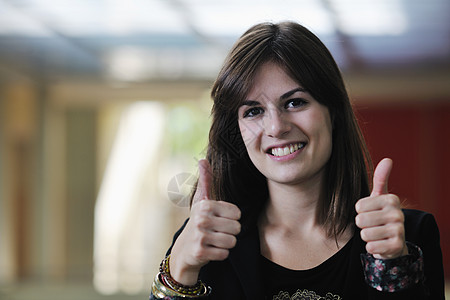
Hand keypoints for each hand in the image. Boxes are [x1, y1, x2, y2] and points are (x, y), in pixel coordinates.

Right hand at [169, 159, 240, 284]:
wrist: (184, 249)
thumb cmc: (198, 221)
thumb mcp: (201, 201)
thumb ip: (205, 180)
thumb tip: (202, 159)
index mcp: (206, 205)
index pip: (237, 213)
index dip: (232, 218)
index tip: (220, 219)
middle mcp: (202, 219)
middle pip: (237, 228)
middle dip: (230, 232)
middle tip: (217, 232)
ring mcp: (200, 236)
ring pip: (232, 242)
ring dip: (226, 244)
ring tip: (214, 241)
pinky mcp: (200, 252)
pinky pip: (224, 254)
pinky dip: (220, 254)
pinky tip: (210, 250)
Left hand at [355, 158, 407, 258]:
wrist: (393, 241)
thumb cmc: (381, 214)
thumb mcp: (379, 196)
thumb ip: (381, 178)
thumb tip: (388, 159)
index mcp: (392, 199)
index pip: (358, 206)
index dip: (360, 211)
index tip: (371, 212)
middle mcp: (398, 214)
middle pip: (360, 220)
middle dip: (362, 225)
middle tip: (373, 225)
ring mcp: (399, 231)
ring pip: (364, 234)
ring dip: (367, 236)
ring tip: (377, 233)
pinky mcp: (396, 246)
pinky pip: (371, 247)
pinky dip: (372, 247)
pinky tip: (380, 244)